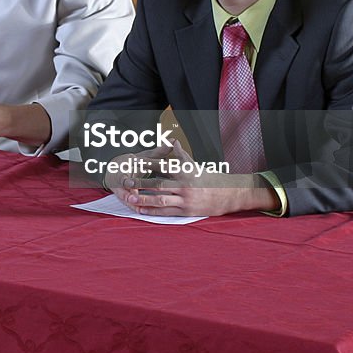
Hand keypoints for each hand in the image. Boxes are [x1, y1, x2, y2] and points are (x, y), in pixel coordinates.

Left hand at [113, 140, 277, 216]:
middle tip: (126, 181)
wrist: (227, 195)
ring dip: (144, 199)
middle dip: (141, 182)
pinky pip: (167, 211)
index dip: (147, 164)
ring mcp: (185, 199)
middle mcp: (184, 185)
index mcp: (185, 172)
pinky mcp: (186, 211)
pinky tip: (142, 210)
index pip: (163, 166)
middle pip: (158, 183)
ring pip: (161, 199)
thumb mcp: (195, 165)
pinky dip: (153, 211)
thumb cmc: (208, 178)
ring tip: (130, 198)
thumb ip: (181, 154)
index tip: (134, 162)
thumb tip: (172, 140)